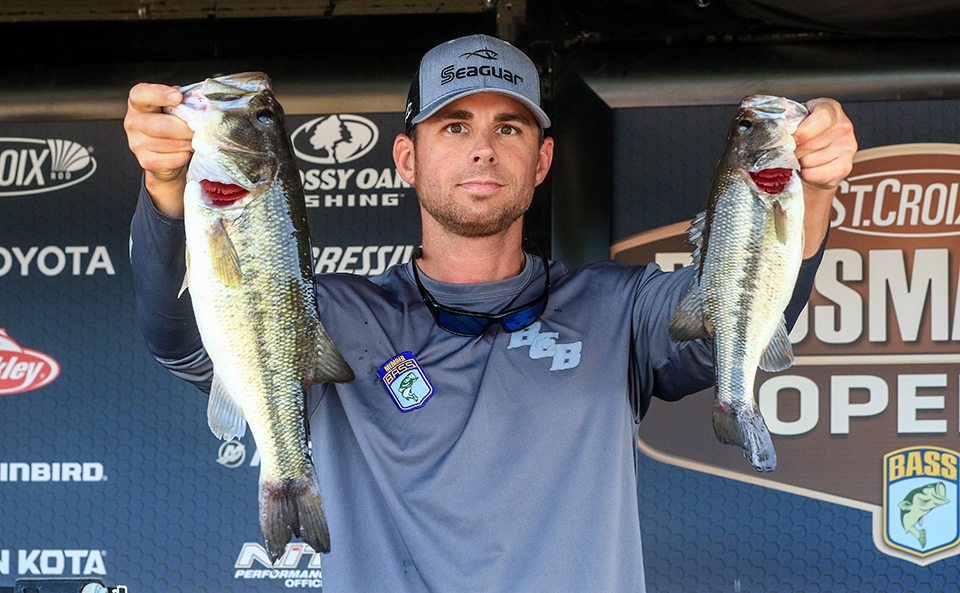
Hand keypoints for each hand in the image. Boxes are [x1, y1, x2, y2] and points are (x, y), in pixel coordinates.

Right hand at [123, 83, 193, 216]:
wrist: (175, 162)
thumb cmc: (180, 131)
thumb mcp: (181, 113)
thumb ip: (187, 104)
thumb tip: (207, 101)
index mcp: (140, 103)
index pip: (141, 93)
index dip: (159, 93)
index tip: (178, 96)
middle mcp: (133, 121)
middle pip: (161, 124)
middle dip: (186, 129)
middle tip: (199, 130)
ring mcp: (135, 143)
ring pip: (167, 143)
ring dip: (186, 144)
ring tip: (193, 143)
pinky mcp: (144, 162)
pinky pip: (166, 160)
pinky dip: (181, 158)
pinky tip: (186, 156)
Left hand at [793, 98, 856, 256]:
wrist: (810, 162)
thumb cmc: (800, 139)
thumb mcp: (793, 123)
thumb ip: (785, 121)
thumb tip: (766, 128)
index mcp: (829, 108)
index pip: (821, 117)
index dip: (801, 131)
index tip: (789, 138)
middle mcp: (843, 125)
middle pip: (811, 141)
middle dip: (794, 150)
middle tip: (790, 152)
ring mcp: (848, 146)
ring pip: (812, 159)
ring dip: (799, 163)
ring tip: (800, 159)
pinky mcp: (845, 166)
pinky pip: (818, 174)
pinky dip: (807, 174)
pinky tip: (807, 169)